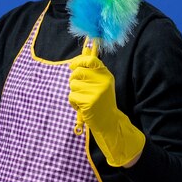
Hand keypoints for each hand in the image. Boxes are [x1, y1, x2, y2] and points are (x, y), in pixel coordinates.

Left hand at [69, 41, 144, 166]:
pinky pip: (71, 96)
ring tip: (83, 99)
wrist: (109, 121)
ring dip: (74, 92)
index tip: (72, 65)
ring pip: (73, 84)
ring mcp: (96, 91)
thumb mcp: (102, 84)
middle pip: (78, 72)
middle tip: (78, 88)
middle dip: (73, 79)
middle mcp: (102, 81)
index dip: (79, 61)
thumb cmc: (102, 101)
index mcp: (106, 74)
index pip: (91, 60)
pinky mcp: (88, 102)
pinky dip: (73, 102)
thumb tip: (76, 61)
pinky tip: (81, 106)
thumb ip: (92, 72)